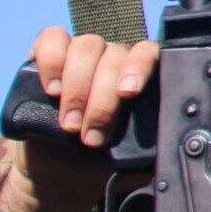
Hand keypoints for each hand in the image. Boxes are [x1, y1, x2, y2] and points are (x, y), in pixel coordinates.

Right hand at [0, 27, 159, 211]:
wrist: (59, 171)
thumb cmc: (100, 160)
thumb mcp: (129, 157)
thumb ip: (147, 144)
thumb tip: (162, 143)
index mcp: (140, 76)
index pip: (149, 53)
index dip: (138, 68)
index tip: (128, 93)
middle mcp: (114, 58)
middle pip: (115, 55)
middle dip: (102, 98)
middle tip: (91, 134)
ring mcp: (82, 55)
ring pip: (87, 46)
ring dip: (77, 87)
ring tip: (70, 124)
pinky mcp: (48, 56)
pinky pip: (51, 39)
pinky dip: (51, 61)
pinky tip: (52, 89)